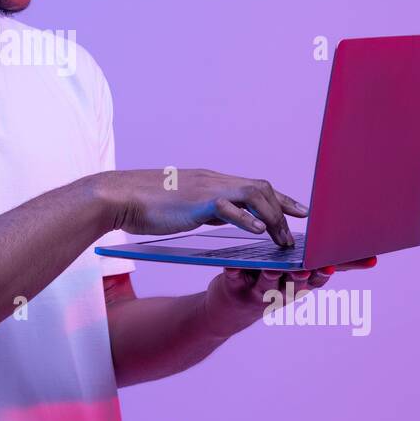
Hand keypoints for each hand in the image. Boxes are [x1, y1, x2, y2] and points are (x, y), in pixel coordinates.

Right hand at [94, 168, 306, 245]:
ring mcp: (206, 189)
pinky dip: (246, 218)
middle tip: (298, 232)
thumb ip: (207, 209)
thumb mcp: (185, 207)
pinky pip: (227, 207)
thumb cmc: (146, 204)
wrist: (119, 196)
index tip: (299, 212)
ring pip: (252, 194)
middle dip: (284, 208)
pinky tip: (257, 232)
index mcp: (212, 183)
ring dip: (272, 217)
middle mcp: (214, 181)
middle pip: (261, 188)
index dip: (280, 199)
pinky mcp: (196, 201)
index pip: (254, 187)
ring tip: (281, 239)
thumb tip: (224, 216)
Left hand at [203, 255, 379, 337]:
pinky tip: (234, 266)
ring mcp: (258, 293)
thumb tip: (367, 256)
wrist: (231, 309)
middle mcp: (282, 292)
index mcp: (299, 285)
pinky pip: (234, 280)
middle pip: (295, 285)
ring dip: (271, 278)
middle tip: (306, 268)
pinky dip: (234, 273)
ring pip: (267, 286)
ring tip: (273, 269)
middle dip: (301, 276)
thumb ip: (320, 263)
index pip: (319, 278)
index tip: (336, 265)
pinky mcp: (234, 289)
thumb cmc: (269, 283)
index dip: (330, 272)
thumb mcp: (297, 274)